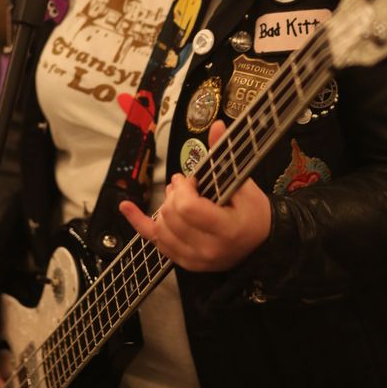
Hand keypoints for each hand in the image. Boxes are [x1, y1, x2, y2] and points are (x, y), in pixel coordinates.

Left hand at [119, 120, 270, 270]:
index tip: (193, 180)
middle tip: (185, 184)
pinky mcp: (184, 262)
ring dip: (165, 206)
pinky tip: (125, 207)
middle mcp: (207, 249)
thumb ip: (224, 156)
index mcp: (225, 229)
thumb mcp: (243, 183)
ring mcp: (194, 260)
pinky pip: (154, 241)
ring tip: (176, 194)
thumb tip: (217, 125)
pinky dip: (137, 222)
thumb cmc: (254, 212)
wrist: (261, 243)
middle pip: (171, 216)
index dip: (184, 189)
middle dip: (174, 194)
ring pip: (161, 228)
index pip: (188, 208)